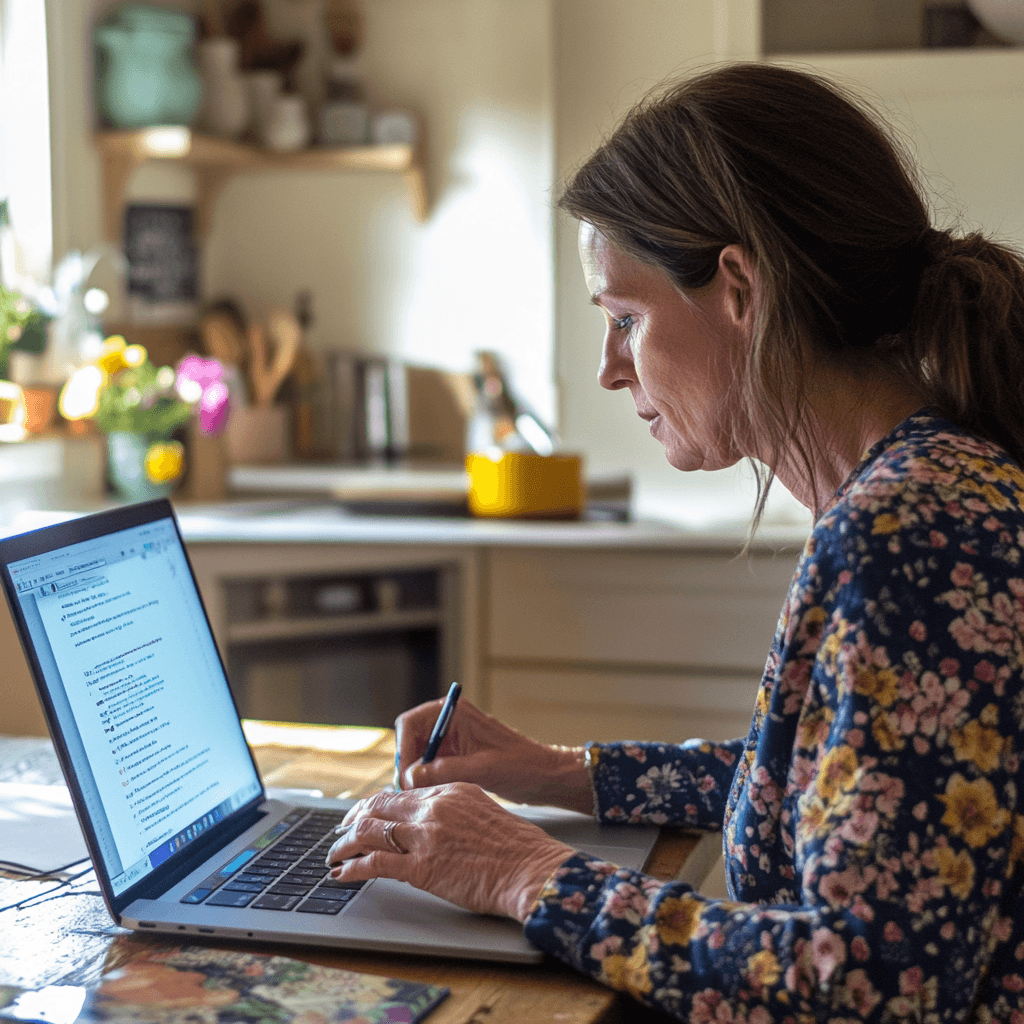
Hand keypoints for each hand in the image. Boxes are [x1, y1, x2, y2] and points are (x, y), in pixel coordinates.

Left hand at [324, 783, 574, 919]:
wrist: (529, 869)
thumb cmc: (517, 847)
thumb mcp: (484, 812)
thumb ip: (456, 810)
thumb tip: (435, 821)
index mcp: (450, 790)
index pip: (402, 792)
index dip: (378, 804)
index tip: (367, 813)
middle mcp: (433, 808)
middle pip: (379, 806)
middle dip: (354, 818)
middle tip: (342, 830)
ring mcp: (425, 836)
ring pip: (370, 832)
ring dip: (344, 843)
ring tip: (333, 854)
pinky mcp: (421, 868)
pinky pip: (374, 864)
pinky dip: (352, 868)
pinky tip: (342, 873)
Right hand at [395, 697, 592, 812]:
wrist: (544, 776)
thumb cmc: (520, 766)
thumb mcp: (480, 770)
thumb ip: (443, 772)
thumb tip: (409, 778)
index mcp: (455, 713)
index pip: (410, 723)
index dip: (403, 750)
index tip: (405, 777)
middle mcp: (449, 721)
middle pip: (410, 739)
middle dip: (408, 765)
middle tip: (410, 792)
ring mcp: (452, 739)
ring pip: (418, 755)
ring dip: (416, 775)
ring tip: (422, 797)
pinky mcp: (456, 755)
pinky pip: (430, 766)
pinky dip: (427, 780)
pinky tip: (433, 796)